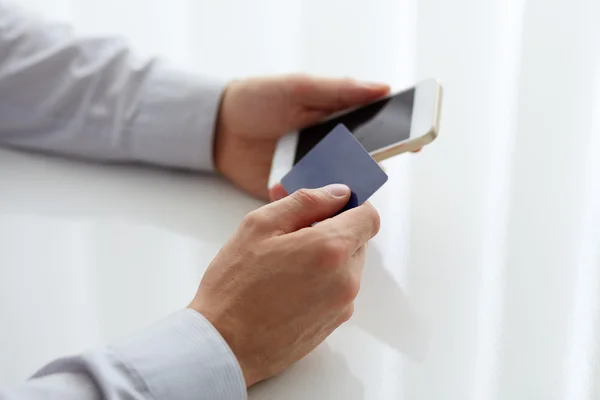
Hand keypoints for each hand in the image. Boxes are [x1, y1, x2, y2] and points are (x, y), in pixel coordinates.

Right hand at [188, 184, 379, 385]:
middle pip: (357, 241)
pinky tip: (287, 286)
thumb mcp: (259, 226)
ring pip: (346, 266)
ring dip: (324, 257)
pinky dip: (320, 281)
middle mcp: (345, 279)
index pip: (368, 216)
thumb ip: (305, 202)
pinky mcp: (333, 324)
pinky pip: (337, 290)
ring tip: (284, 263)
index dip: (351, 205)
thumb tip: (337, 193)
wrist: (224, 346)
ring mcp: (342, 305)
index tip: (330, 205)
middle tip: (294, 231)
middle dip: (331, 230)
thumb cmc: (234, 287)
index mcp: (330, 249)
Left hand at [214, 75, 389, 199]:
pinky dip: (306, 203)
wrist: (218, 128)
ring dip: (334, 190)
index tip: (417, 141)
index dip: (397, 137)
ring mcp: (311, 175)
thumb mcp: (299, 87)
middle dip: (361, 171)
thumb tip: (381, 88)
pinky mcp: (291, 194)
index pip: (374, 132)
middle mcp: (327, 153)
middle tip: (356, 169)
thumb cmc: (258, 99)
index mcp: (335, 124)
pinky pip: (307, 203)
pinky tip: (294, 190)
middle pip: (358, 166)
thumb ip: (338, 91)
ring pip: (335, 190)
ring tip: (320, 180)